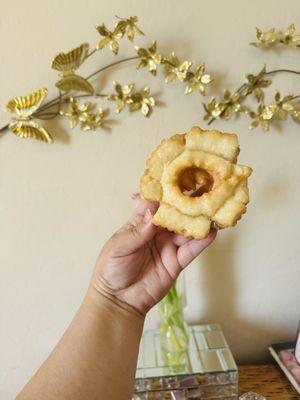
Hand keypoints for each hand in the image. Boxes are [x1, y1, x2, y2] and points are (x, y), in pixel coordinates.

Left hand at [90, 194, 215, 315]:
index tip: (179, 177)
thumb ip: (138, 232)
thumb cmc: (112, 269)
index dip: (166, 192)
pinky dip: (202, 241)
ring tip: (213, 206)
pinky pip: (191, 250)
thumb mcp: (119, 247)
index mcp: (140, 223)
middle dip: (188, 202)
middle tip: (204, 187)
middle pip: (175, 214)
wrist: (118, 300)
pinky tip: (212, 231)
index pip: (155, 203)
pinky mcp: (176, 262)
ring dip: (199, 219)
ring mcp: (168, 246)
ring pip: (186, 230)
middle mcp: (157, 232)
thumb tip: (153, 213)